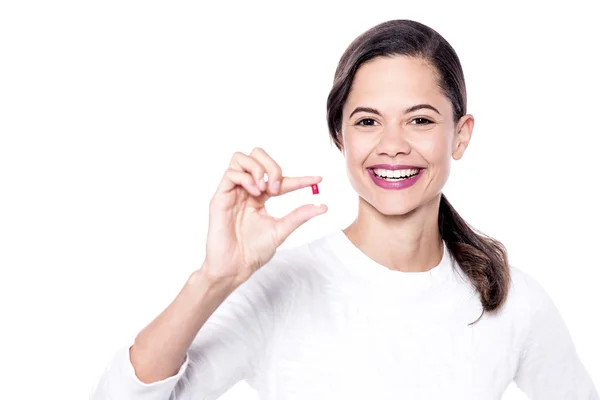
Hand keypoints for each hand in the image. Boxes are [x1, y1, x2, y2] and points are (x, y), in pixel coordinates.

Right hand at [201, 147, 326, 286]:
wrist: (235, 267)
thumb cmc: (253, 252)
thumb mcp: (281, 230)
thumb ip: (299, 216)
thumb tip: (322, 206)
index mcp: (260, 197)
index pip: (280, 179)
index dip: (299, 178)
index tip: (317, 179)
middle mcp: (246, 190)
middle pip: (256, 156)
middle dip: (272, 166)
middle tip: (278, 189)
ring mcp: (232, 192)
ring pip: (241, 158)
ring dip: (258, 168)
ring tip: (265, 189)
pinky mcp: (220, 197)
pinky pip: (230, 173)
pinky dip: (246, 178)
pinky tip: (254, 193)